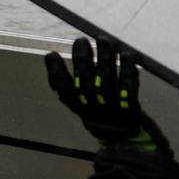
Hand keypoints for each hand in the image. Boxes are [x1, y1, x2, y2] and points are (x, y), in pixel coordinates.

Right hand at [44, 37, 168, 153]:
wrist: (124, 138)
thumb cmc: (98, 113)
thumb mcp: (78, 103)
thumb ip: (64, 83)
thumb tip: (49, 56)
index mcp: (78, 106)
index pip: (63, 90)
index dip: (56, 72)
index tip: (52, 54)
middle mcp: (93, 106)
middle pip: (85, 80)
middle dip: (83, 59)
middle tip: (81, 40)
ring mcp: (112, 106)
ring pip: (106, 78)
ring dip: (104, 57)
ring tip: (103, 40)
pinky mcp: (130, 106)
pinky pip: (128, 85)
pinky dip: (127, 69)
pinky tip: (126, 54)